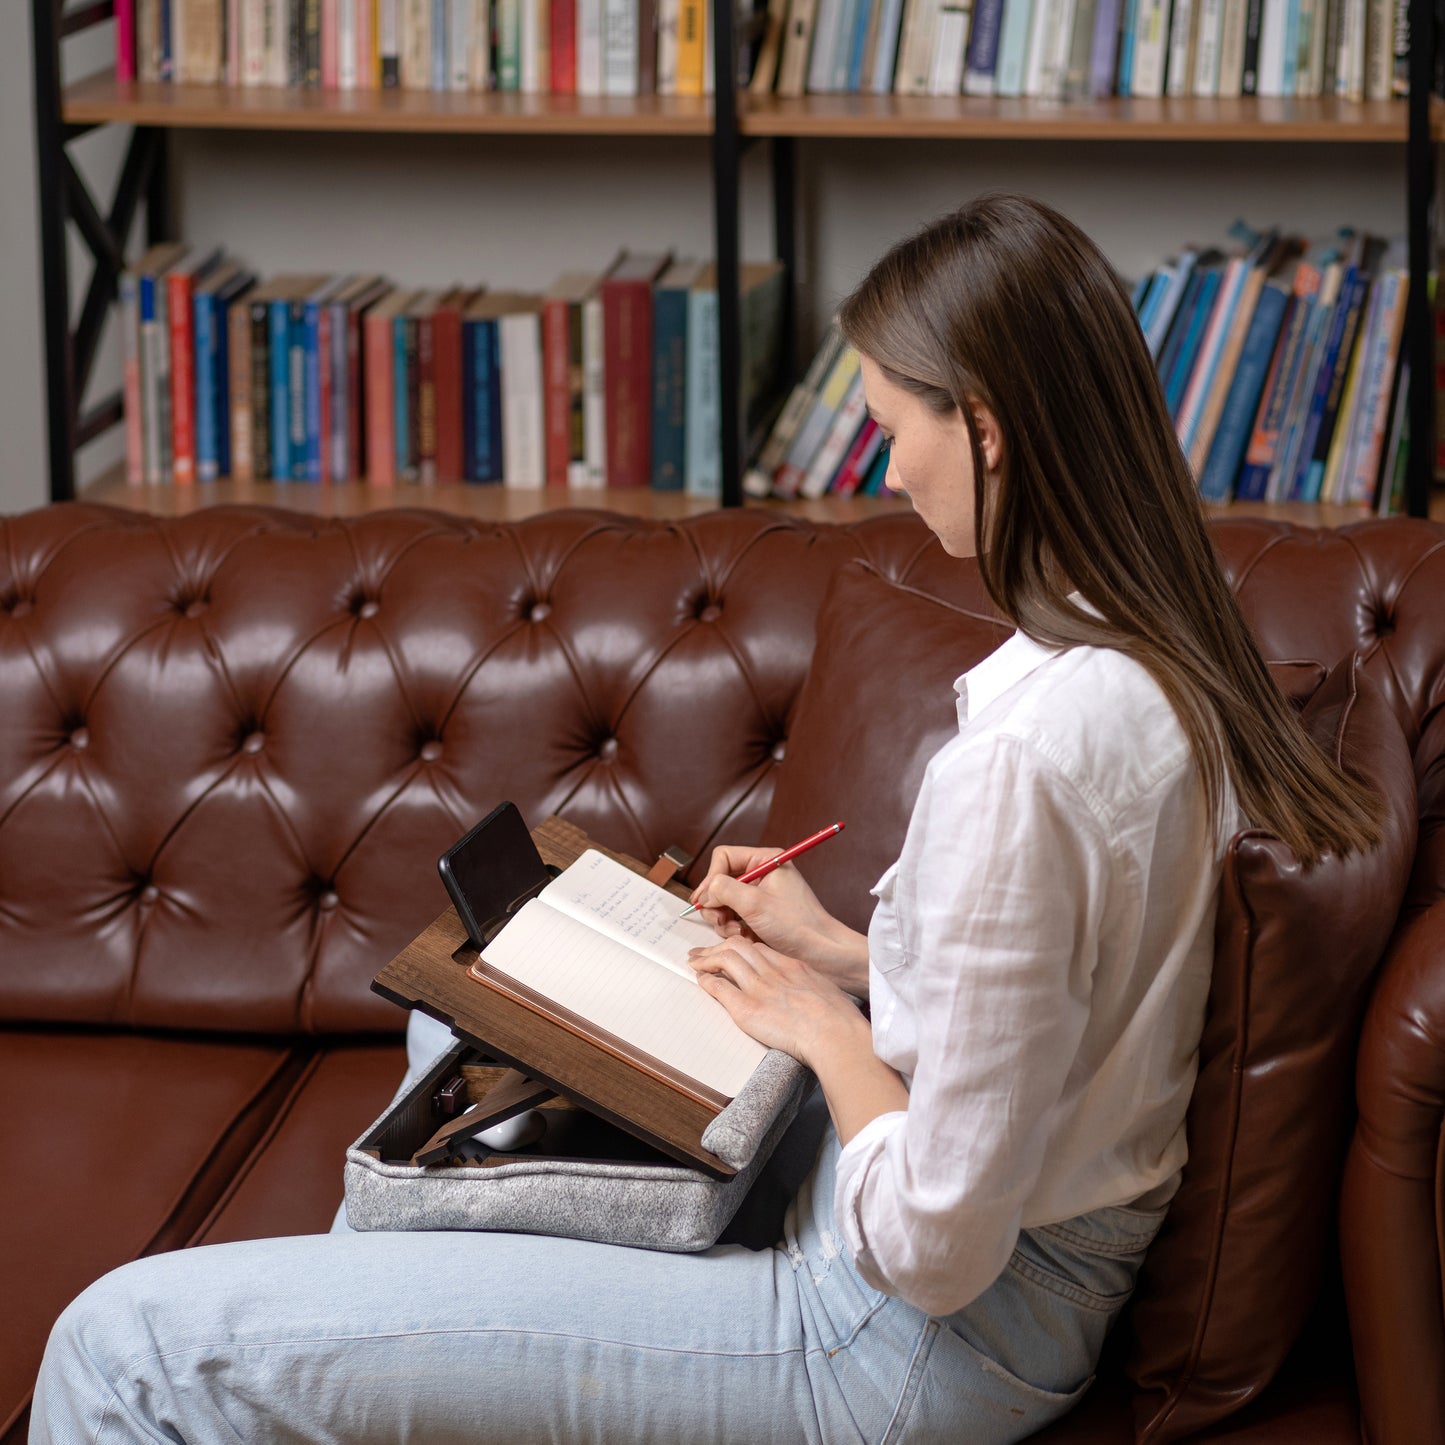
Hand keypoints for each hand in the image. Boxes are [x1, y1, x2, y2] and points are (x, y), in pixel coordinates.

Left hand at [688, 937, 869, 1067]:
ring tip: (695, 963)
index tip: (731, 952)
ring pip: (725, 959)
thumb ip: (810, 988)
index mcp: (791, 965)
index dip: (740, 948)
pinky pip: (720, 987)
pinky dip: (707, 981)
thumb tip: (809, 996)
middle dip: (717, 947)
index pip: (758, 948)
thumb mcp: (826, 991)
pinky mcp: (747, 1008)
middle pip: (737, 946)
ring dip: (706, 959)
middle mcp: (772, 971)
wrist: (834, 1033)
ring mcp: (758, 987)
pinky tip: (700, 980)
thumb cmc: (838, 1020)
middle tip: (703, 953)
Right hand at [689, 845, 870, 995]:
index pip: (724, 857)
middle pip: (721, 881)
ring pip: (724, 902)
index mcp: (766, 860)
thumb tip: (704, 891)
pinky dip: (734, 929)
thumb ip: (723, 889)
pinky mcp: (759, 914)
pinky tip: (747, 938)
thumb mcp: (754, 903)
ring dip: (725, 920)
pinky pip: (734, 917)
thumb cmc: (798, 925)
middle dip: (718, 904)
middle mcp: (762, 874)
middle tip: (721, 921)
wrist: (821, 952)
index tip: (706, 900)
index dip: (711, 877)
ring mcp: (760, 895)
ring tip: (739, 932)